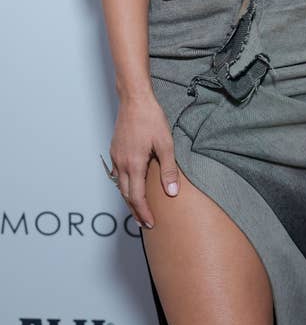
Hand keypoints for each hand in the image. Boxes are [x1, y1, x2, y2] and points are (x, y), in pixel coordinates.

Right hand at [108, 94, 179, 228]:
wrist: (134, 100)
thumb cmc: (151, 119)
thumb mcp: (165, 144)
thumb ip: (168, 170)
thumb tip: (172, 192)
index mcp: (134, 164)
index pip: (136, 197)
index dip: (143, 213)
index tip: (150, 223)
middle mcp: (122, 163)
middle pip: (126, 195)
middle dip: (135, 211)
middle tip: (145, 222)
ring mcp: (116, 157)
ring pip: (120, 185)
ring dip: (129, 199)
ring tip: (139, 208)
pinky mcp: (115, 150)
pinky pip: (117, 174)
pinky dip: (124, 185)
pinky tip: (132, 185)